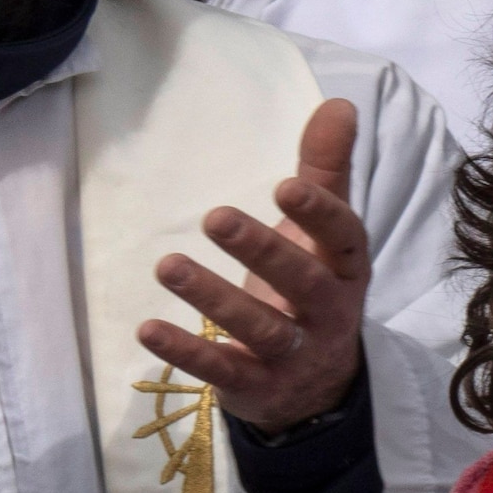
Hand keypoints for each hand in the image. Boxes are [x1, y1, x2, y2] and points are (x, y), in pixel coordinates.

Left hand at [134, 99, 369, 433]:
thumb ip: (326, 172)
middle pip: (301, 283)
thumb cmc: (313, 292)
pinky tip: (147, 330)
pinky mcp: (256, 385)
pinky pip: (221, 369)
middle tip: (215, 217)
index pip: (343, 239)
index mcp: (344, 269)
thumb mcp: (323, 236)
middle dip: (261, 250)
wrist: (319, 389)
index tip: (286, 186)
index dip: (319, 215)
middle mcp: (327, 312)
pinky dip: (186, 352)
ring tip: (166, 265)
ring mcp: (294, 353)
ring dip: (213, 297)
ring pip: (259, 327)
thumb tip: (338, 103)